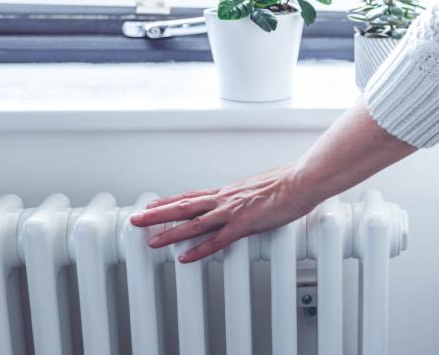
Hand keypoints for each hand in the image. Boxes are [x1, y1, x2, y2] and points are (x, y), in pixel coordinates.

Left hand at [129, 164, 315, 262]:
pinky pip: (216, 240)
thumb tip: (247, 198)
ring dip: (170, 233)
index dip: (170, 201)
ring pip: (194, 224)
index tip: (153, 206)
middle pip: (184, 207)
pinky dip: (199, 250)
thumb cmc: (289, 181)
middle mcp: (226, 199)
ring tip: (151, 242)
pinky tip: (185, 258)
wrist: (302, 180)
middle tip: (136, 220)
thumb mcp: (263, 185)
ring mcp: (233, 212)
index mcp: (230, 190)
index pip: (192, 195)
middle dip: (158, 215)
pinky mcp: (244, 224)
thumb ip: (249, 194)